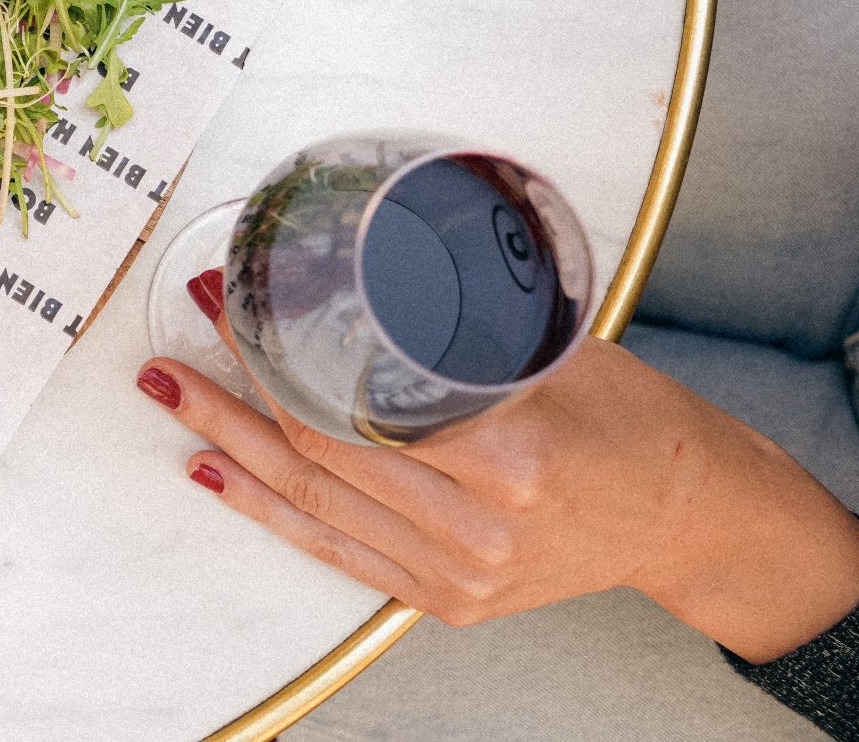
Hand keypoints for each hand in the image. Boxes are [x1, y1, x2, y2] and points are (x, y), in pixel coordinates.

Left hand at [139, 279, 858, 661]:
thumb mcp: (556, 348)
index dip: (276, 348)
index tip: (235, 295)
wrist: (688, 517)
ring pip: (310, 500)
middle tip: (189, 322)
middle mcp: (476, 526)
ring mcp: (457, 572)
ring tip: (170, 387)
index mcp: (509, 456)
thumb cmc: (632, 421)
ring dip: (227, 438)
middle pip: (317, 448)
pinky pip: (333, 550)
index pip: (350, 400)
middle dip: (233, 381)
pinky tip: (213, 470)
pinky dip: (264, 509)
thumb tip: (363, 261)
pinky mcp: (444, 598)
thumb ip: (466, 319)